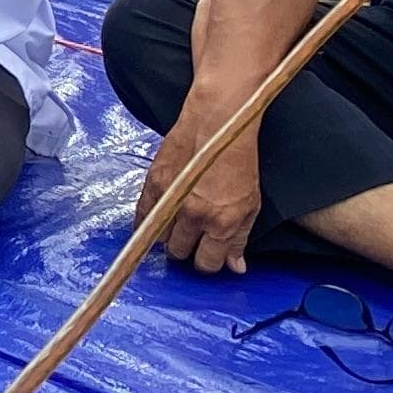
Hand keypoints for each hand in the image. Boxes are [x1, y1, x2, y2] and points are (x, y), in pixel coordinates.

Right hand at [146, 88, 266, 273]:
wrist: (216, 124)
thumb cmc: (238, 161)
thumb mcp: (250, 204)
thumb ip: (239, 238)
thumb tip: (235, 267)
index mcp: (221, 223)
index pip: (208, 263)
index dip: (209, 263)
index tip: (210, 257)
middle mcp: (193, 216)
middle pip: (181, 252)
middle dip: (188, 251)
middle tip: (193, 242)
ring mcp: (170, 200)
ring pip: (160, 239)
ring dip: (168, 239)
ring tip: (176, 230)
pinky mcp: (152, 184)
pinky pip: (141, 216)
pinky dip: (144, 226)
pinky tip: (150, 228)